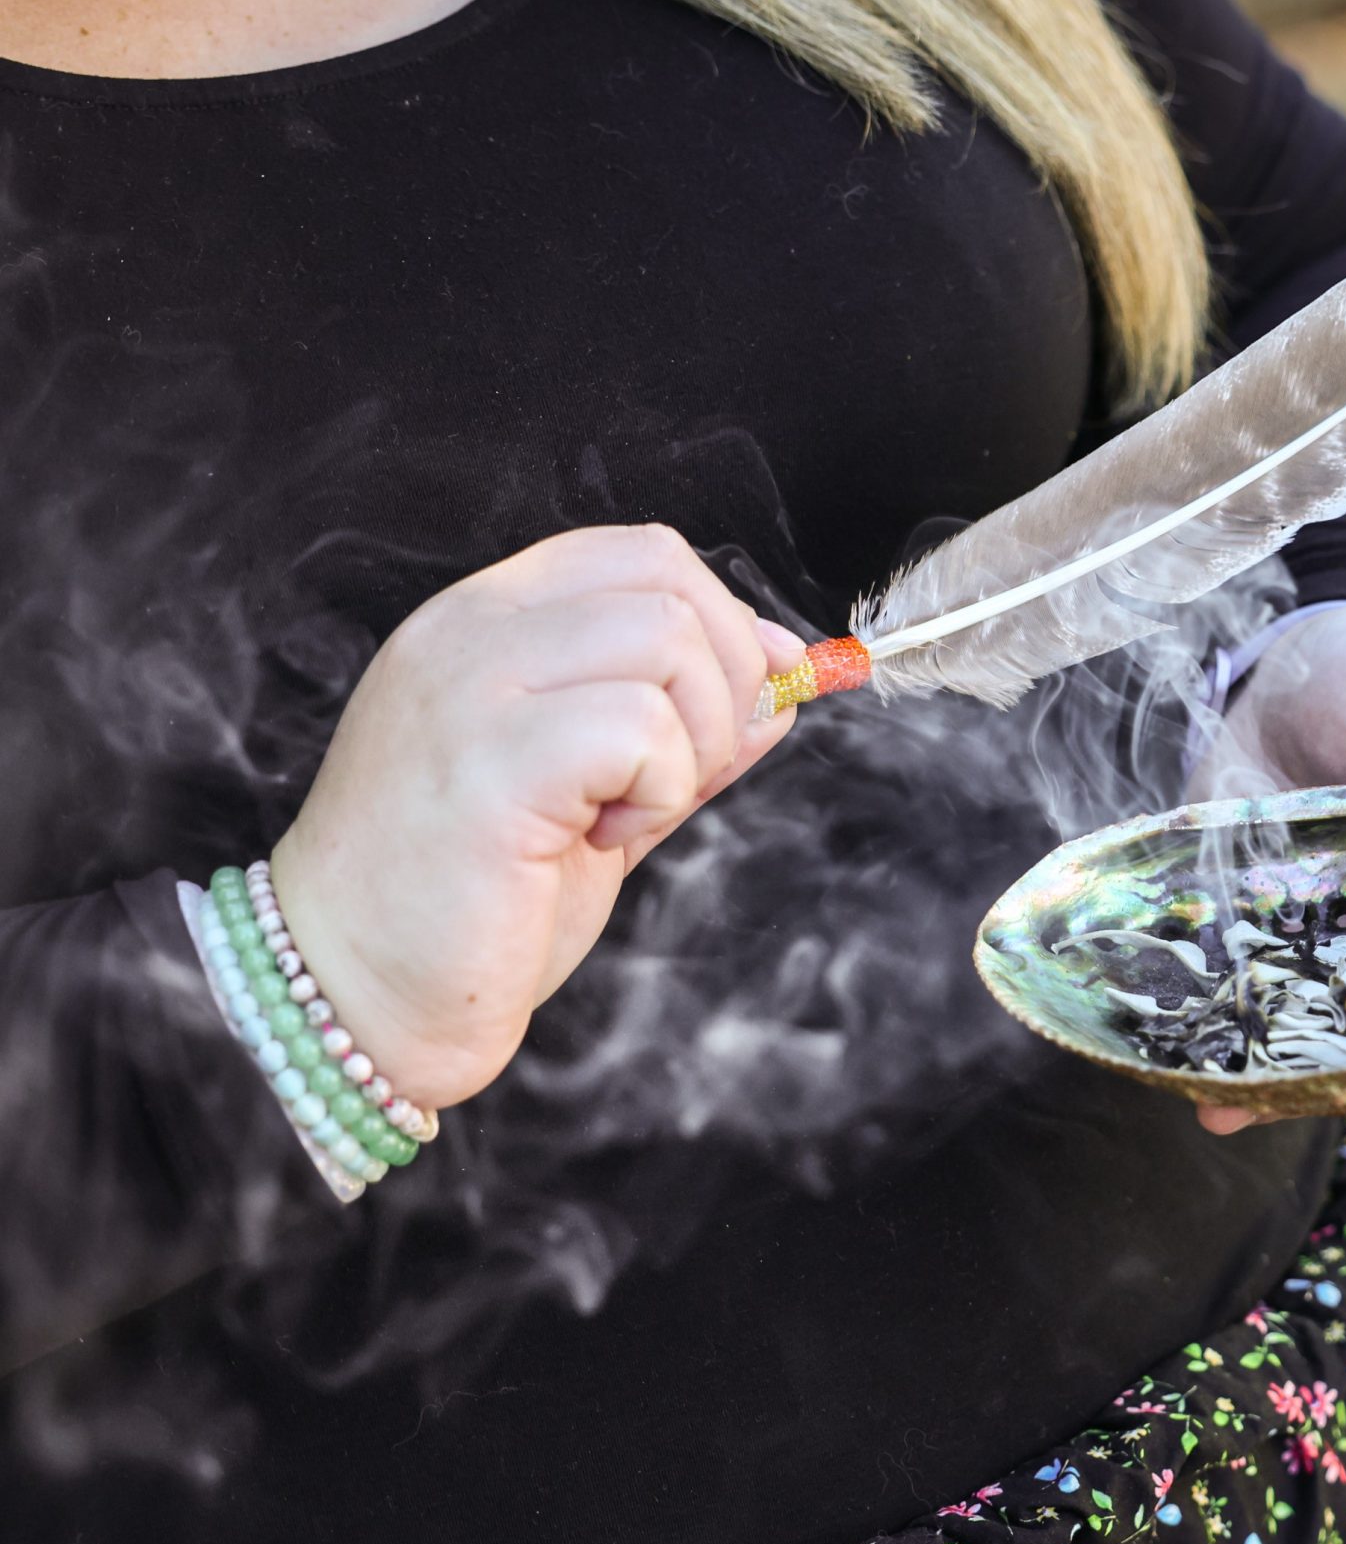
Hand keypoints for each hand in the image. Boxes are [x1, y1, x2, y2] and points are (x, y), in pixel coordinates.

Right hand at [268, 524, 804, 1108]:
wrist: (360, 990)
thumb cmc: (472, 895)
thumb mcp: (600, 787)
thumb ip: (682, 724)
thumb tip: (787, 675)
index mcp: (486, 620)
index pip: (642, 553)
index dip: (726, 619)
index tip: (751, 699)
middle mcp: (468, 630)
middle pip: (668, 581)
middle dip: (729, 680)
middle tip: (685, 773)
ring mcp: (471, 686)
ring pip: (666, 640)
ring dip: (694, 740)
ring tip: (628, 812)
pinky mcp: (492, 760)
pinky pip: (640, 725)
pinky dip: (661, 788)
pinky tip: (600, 840)